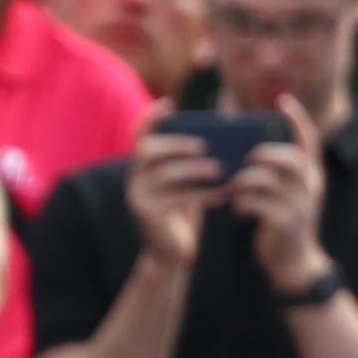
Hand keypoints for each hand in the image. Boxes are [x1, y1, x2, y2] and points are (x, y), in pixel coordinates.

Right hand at [121, 121, 224, 275]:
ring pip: (164, 173)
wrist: (171, 254)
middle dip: (176, 144)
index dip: (151, 117)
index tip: (170, 104)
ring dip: (194, 169)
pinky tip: (223, 194)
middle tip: (204, 146)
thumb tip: (221, 137)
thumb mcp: (185, 183)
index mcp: (142, 167)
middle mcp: (134, 179)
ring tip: (219, 170)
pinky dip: (203, 194)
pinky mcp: (148, 215)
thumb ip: (191, 162)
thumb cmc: (183, 213)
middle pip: (147, 150)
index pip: (139, 134)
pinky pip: (177, 198)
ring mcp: (138, 197)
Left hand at [225, 103, 327, 286]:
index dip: (297, 119)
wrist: (293, 262)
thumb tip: (245, 149)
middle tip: (246, 157)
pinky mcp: (285, 224)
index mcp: (311, 175)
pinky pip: (259, 204)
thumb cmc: (281, 221)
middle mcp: (310, 187)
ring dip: (246, 180)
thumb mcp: (286, 193)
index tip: (284, 100)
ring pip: (271, 181)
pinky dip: (243, 202)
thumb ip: (275, 172)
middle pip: (291, 158)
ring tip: (234, 185)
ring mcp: (300, 206)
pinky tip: (236, 208)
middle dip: (265, 153)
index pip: (310, 140)